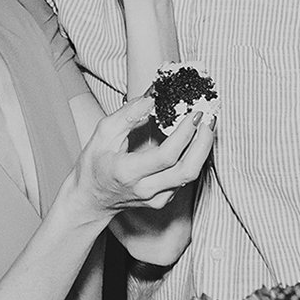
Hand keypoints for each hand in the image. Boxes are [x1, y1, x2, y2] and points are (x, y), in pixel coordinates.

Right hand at [68, 90, 216, 219]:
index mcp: (127, 172)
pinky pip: (184, 179)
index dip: (185, 134)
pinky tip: (194, 142)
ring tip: (206, 127)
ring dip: (203, 149)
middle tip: (208, 120)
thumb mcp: (102, 135)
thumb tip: (151, 99)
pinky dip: (193, 158)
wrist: (91, 199)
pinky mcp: (163, 200)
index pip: (166, 156)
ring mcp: (156, 198)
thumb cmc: (94, 166)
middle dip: (204, 143)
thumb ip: (127, 116)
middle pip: (187, 171)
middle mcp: (144, 189)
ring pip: (190, 176)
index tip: (193, 114)